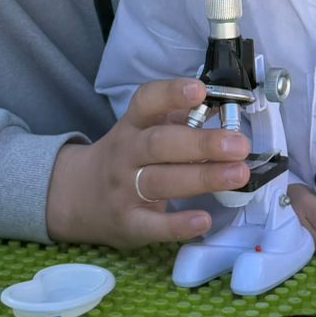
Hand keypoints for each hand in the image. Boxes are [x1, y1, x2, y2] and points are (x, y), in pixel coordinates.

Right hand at [45, 79, 249, 249]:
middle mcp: (125, 154)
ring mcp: (124, 190)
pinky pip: (153, 225)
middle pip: (160, 144)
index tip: (199, 91)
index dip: (171, 94)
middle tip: (239, 144)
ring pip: (162, 181)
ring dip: (203, 178)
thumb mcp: (141, 132)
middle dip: (202, 143)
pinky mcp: (128, 223)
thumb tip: (221, 109)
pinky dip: (178, 224)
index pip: (146, 102)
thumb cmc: (125, 159)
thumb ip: (177, 120)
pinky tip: (204, 220)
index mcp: (132, 126)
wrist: (76, 197)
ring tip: (238, 174)